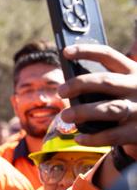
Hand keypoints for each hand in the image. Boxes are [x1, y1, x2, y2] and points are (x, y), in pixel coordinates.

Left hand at [58, 44, 136, 158]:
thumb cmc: (132, 102)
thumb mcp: (126, 86)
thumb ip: (106, 82)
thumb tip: (70, 84)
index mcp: (133, 71)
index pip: (108, 55)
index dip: (86, 51)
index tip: (65, 52)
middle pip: (106, 81)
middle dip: (80, 84)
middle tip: (60, 91)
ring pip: (108, 109)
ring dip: (83, 112)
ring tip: (65, 116)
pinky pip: (112, 135)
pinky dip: (93, 138)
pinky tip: (79, 138)